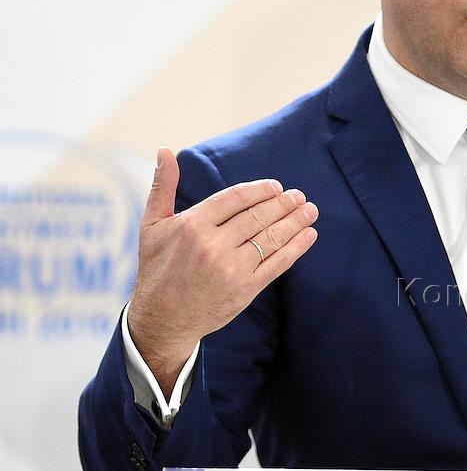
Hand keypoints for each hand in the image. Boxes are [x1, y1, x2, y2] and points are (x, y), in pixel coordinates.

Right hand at [127, 148, 318, 396]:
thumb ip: (162, 187)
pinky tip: (309, 235)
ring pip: (271, 238)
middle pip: (257, 217)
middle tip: (300, 195)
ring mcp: (231, 269)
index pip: (235, 198)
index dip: (260, 190)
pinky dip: (296, 248)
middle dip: (283, 204)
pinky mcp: (245, 290)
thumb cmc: (157, 269)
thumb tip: (165, 150)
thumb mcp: (151, 226)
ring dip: (295, 222)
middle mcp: (213, 246)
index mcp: (191, 226)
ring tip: (310, 210)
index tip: (276, 186)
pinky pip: (277, 264)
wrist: (162, 319)